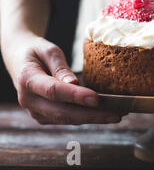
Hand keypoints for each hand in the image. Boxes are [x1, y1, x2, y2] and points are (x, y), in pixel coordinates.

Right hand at [4, 35, 124, 124]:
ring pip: (66, 119)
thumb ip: (61, 66)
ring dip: (93, 119)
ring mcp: (35, 111)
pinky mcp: (44, 116)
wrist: (19, 59)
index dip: (76, 96)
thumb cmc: (36, 51)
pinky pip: (66, 119)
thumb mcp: (48, 50)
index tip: (97, 98)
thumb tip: (75, 82)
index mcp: (27, 79)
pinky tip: (105, 114)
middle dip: (91, 115)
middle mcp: (28, 100)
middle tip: (117, 113)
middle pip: (62, 112)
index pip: (54, 91)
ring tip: (118, 114)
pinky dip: (86, 118)